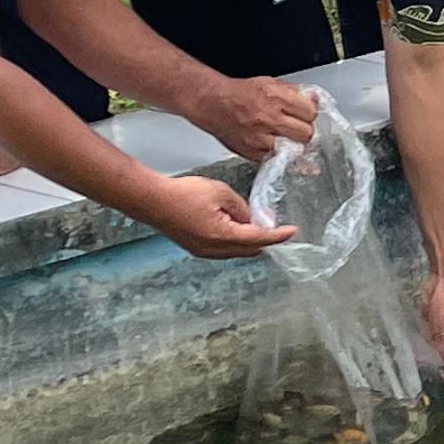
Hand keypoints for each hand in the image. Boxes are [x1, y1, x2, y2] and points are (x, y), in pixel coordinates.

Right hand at [147, 172, 294, 263]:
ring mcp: (202, 251)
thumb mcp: (221, 193)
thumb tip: (253, 218)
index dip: (278, 235)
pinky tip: (232, 225)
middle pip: (250, 249)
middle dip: (264, 238)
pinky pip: (222, 249)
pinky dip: (233, 239)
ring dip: (247, 239)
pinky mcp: (194, 248)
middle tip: (271, 222)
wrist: (151, 200)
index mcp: (223, 236)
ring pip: (236, 250)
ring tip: (249, 219)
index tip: (292, 231)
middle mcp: (213, 249)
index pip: (260, 238)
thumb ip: (242, 207)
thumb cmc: (183, 193)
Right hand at [190, 72, 321, 164]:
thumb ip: (296, 92)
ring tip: (287, 137)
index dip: (310, 114)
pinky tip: (275, 145)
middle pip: (306, 134)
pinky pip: (277, 159)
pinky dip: (279, 154)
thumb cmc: (241, 93)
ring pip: (294, 150)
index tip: (305, 114)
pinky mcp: (252, 152)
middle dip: (306, 131)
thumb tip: (317, 100)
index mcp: (275, 98)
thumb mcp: (271, 83)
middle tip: (298, 128)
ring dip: (295, 145)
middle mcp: (267, 118)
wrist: (212, 103)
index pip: (310, 113)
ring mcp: (259, 138)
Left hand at [419, 268, 443, 384]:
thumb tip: (437, 371)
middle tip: (423, 363)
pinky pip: (429, 335)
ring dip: (428, 349)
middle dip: (436, 361)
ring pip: (437, 348)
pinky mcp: (438, 320)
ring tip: (419, 349)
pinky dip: (423, 338)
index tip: (434, 375)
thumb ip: (441, 355)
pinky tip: (416, 338)